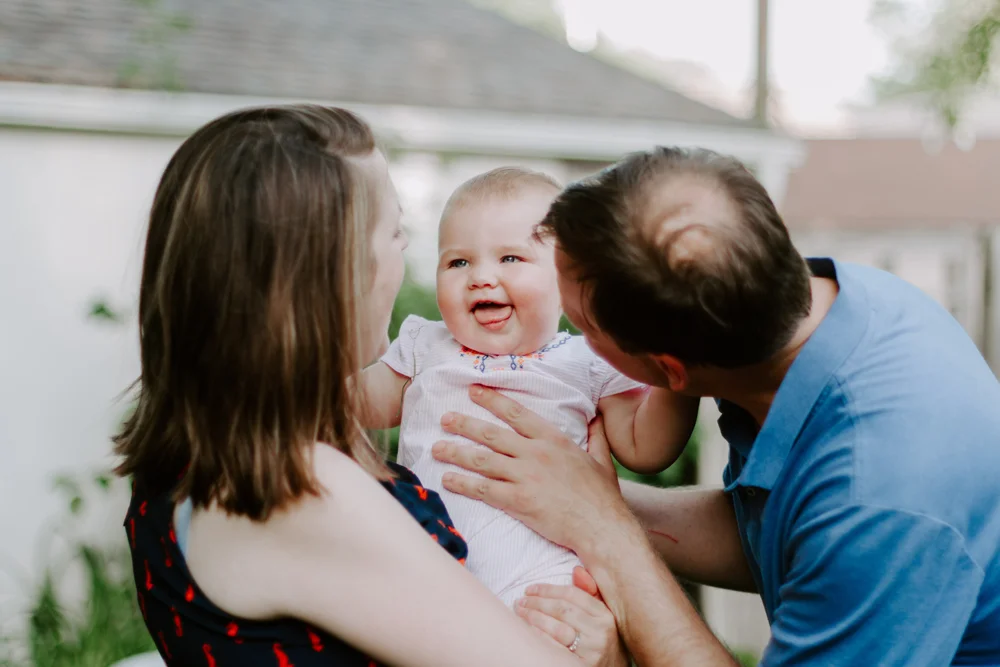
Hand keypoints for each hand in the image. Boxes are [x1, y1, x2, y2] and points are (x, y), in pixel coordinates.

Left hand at [431, 385, 633, 558]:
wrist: (601, 527)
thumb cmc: (602, 497)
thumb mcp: (601, 460)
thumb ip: (596, 435)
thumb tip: (597, 417)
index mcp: (553, 440)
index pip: (516, 414)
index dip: (493, 400)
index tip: (474, 391)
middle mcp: (535, 453)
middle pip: (491, 434)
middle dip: (465, 424)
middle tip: (445, 418)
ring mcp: (525, 477)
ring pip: (482, 460)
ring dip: (456, 453)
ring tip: (436, 448)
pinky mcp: (518, 501)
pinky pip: (483, 489)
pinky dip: (463, 484)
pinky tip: (448, 480)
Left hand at [515, 567, 628, 666]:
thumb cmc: (602, 641)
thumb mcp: (601, 616)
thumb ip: (588, 594)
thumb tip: (576, 570)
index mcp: (604, 614)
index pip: (572, 594)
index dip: (547, 589)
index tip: (530, 589)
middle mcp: (600, 631)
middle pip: (562, 610)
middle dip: (537, 603)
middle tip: (520, 601)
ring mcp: (592, 650)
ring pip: (558, 629)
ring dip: (534, 618)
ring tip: (520, 613)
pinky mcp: (582, 665)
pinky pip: (556, 649)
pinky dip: (540, 638)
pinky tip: (529, 631)